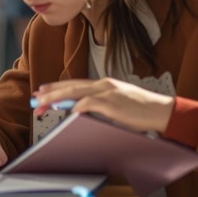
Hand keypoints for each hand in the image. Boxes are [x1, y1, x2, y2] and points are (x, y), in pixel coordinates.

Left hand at [33, 78, 174, 132]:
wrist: (162, 111)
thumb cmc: (141, 111)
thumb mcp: (117, 105)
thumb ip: (99, 106)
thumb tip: (81, 112)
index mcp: (104, 84)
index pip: (75, 84)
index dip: (57, 87)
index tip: (42, 91)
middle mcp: (103, 84)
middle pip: (70, 87)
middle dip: (50, 93)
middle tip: (35, 98)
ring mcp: (108, 92)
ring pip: (75, 93)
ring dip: (57, 99)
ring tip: (43, 104)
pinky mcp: (113, 102)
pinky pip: (89, 103)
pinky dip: (77, 107)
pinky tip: (67, 112)